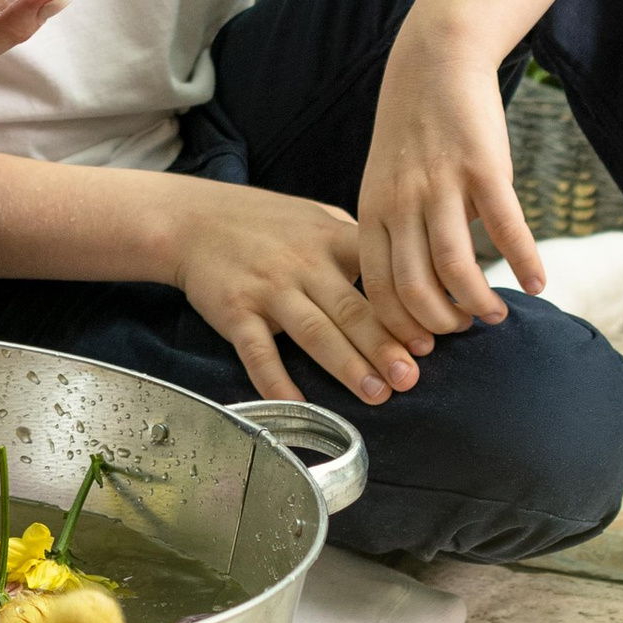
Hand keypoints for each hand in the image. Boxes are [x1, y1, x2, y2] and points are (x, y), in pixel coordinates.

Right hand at [169, 185, 424, 407]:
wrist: (191, 218)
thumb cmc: (260, 222)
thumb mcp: (312, 217)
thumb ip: (353, 244)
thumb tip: (405, 278)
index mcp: (328, 238)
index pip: (376, 272)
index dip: (405, 306)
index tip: (431, 338)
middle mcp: (302, 263)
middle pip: (350, 308)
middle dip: (384, 345)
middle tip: (411, 378)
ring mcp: (268, 288)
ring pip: (314, 331)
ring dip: (347, 366)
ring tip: (377, 395)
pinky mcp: (235, 310)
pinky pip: (258, 351)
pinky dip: (276, 380)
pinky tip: (297, 405)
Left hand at [357, 28, 545, 346]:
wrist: (434, 60)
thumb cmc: (414, 130)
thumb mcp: (387, 182)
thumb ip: (399, 233)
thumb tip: (427, 292)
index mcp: (374, 210)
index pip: (379, 290)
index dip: (403, 327)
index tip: (426, 347)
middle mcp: (402, 202)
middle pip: (415, 290)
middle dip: (442, 326)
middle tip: (466, 329)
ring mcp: (441, 184)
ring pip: (455, 267)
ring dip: (480, 304)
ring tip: (497, 314)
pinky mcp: (481, 165)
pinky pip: (505, 227)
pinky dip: (524, 262)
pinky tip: (537, 283)